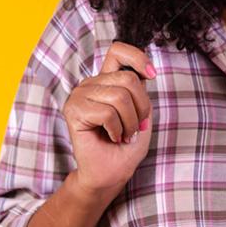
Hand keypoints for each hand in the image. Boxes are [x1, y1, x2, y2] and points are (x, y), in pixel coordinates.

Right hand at [63, 41, 156, 198]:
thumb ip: (140, 92)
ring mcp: (80, 95)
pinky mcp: (74, 111)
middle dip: (141, 107)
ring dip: (129, 122)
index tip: (151, 75)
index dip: (137, 57)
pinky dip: (117, 130)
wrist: (109, 175)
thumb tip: (143, 75)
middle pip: (128, 79)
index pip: (118, 51)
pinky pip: (107, 113)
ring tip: (123, 135)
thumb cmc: (125, 147)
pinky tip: (111, 137)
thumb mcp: (142, 115)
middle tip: (135, 127)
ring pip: (120, 96)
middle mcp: (91, 84)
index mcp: (106, 81)